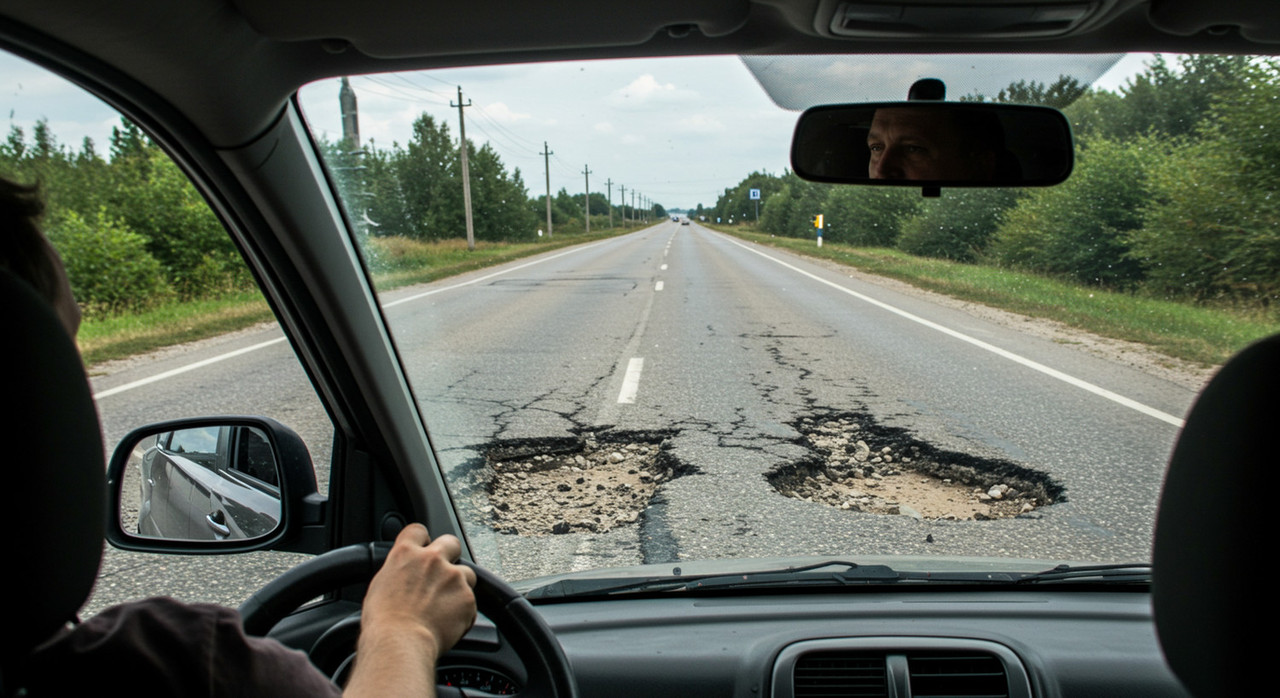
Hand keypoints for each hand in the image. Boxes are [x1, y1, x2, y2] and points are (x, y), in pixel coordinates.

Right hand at [344, 524, 476, 696]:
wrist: (399, 642)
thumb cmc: (383, 621)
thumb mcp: (380, 585)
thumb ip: (398, 571)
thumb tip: (403, 576)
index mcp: (406, 554)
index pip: (418, 530)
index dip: (422, 540)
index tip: (423, 548)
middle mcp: (432, 559)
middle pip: (451, 542)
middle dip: (450, 555)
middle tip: (443, 574)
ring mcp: (453, 577)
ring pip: (467, 574)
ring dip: (459, 586)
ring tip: (444, 607)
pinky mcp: (467, 598)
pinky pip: (470, 603)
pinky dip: (463, 613)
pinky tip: (447, 625)